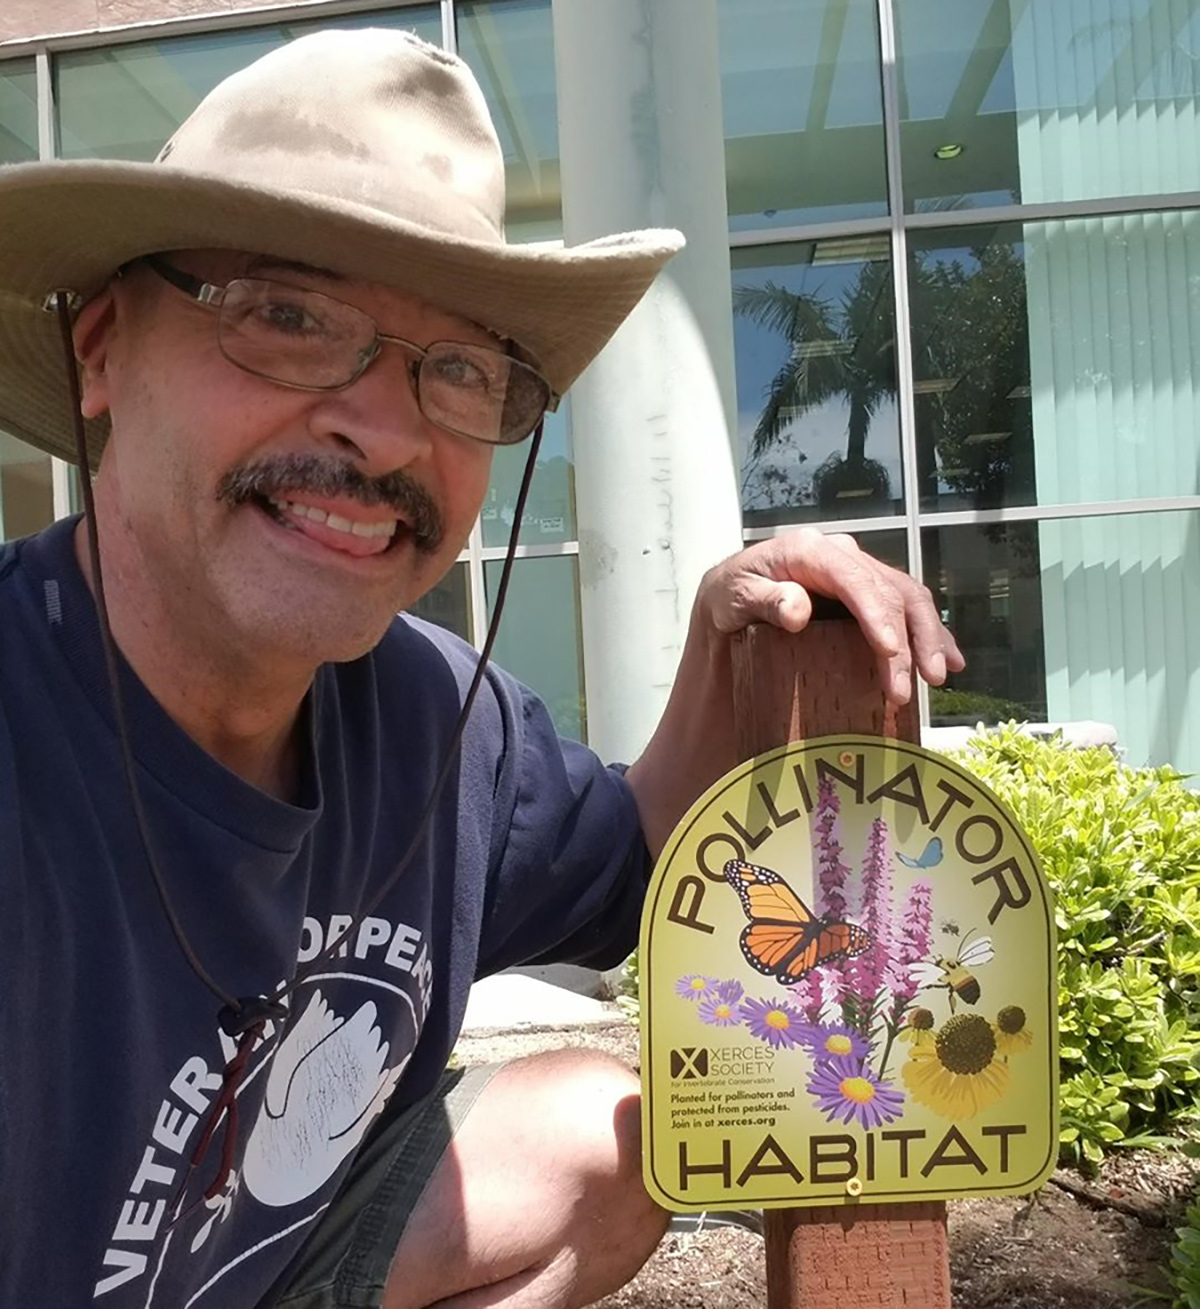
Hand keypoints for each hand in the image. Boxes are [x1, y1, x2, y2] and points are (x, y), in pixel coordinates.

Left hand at [695, 529, 964, 703]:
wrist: (733, 595)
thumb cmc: (731, 596)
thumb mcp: (734, 596)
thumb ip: (764, 600)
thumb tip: (798, 610)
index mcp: (810, 549)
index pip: (853, 579)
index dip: (876, 614)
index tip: (890, 651)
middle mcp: (843, 554)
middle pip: (888, 592)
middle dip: (906, 641)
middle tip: (907, 688)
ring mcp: (860, 571)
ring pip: (908, 598)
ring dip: (929, 638)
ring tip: (938, 678)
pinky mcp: (869, 591)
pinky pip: (908, 607)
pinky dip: (932, 634)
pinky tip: (950, 661)